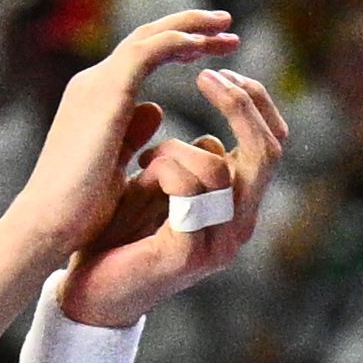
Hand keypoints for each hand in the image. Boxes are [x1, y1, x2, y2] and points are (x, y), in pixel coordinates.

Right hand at [6, 10, 241, 261]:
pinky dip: (180, 43)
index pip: (140, 58)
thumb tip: (155, 110)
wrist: (47, 223)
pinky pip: (149, 51)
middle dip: (189, 28)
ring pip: (150, 36)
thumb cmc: (77, 210)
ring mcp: (97, 83)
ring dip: (192, 28)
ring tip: (227, 27)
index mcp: (93, 100)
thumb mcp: (113, 165)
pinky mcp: (107, 91)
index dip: (178, 49)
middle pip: (146, 38)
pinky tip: (205, 46)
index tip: (211, 52)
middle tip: (227, 26)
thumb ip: (130, 134)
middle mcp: (92, 82)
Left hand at [56, 70, 290, 325]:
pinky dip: (164, 167)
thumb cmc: (119, 234)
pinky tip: (141, 171)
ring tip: (145, 156)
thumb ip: (183, 151)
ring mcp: (217, 245)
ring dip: (177, 146)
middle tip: (205, 76)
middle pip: (268, 150)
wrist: (88, 291)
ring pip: (222, 166)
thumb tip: (198, 96)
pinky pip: (190, 192)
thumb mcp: (156, 181)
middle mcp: (238, 226)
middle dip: (239, 104)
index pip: (274, 143)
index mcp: (238, 206)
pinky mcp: (187, 256)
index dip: (254, 101)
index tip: (217, 70)